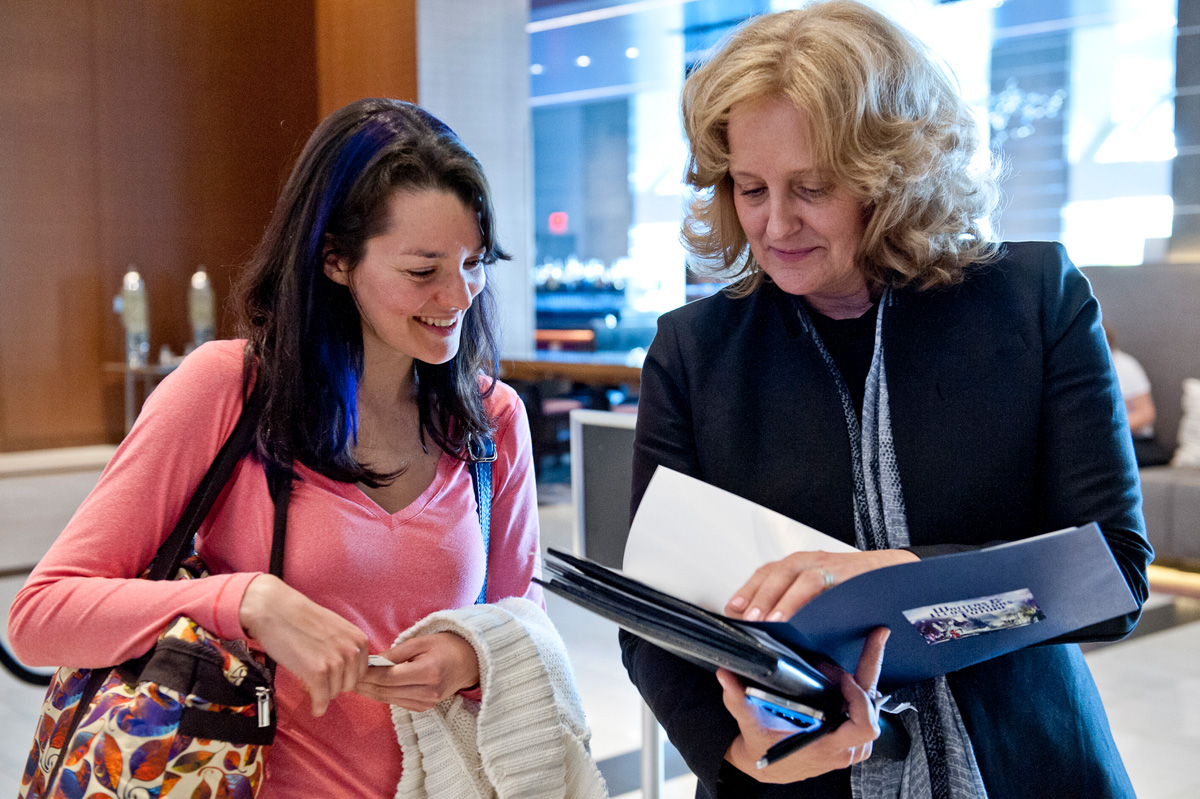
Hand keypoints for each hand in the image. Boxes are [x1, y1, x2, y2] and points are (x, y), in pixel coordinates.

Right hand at [239, 574, 368, 716]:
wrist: (276, 610)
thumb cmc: (301, 619)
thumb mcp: (336, 629)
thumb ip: (346, 647)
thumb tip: (349, 671)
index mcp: (359, 639)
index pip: (361, 673)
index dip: (344, 676)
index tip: (331, 677)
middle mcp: (352, 650)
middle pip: (349, 685)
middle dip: (333, 685)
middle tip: (317, 680)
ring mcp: (336, 662)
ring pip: (334, 693)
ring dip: (322, 693)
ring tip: (308, 680)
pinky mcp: (318, 672)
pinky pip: (322, 700)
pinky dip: (318, 707)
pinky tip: (314, 706)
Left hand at [353, 632, 480, 711]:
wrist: (469, 662)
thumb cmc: (445, 646)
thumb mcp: (421, 642)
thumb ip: (395, 653)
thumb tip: (371, 662)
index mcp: (429, 672)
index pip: (389, 676)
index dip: (368, 674)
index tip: (352, 667)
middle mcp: (428, 692)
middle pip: (386, 690)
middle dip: (364, 684)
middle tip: (344, 676)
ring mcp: (427, 703)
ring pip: (388, 699)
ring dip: (369, 691)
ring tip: (351, 682)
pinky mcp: (424, 708)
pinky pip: (396, 702)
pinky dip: (381, 695)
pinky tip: (368, 688)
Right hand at [720, 626, 889, 782]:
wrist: (765, 768)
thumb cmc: (761, 749)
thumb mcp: (749, 723)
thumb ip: (738, 699)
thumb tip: (726, 675)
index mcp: (823, 746)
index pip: (862, 726)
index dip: (858, 699)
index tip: (842, 677)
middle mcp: (840, 750)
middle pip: (873, 713)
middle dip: (870, 673)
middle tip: (873, 640)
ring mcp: (846, 750)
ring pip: (873, 716)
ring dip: (865, 689)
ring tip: (857, 664)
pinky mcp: (846, 745)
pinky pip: (866, 723)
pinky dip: (862, 701)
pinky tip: (852, 686)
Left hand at [726, 550, 916, 621]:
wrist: (899, 576)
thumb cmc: (857, 592)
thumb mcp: (822, 601)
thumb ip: (800, 612)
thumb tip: (771, 635)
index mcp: (800, 567)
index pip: (765, 574)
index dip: (747, 590)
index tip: (731, 611)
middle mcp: (810, 561)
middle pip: (774, 572)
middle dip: (757, 595)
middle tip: (745, 619)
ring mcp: (828, 563)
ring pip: (795, 574)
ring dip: (779, 598)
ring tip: (768, 621)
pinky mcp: (846, 571)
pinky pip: (822, 581)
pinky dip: (807, 598)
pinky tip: (800, 617)